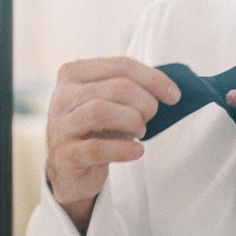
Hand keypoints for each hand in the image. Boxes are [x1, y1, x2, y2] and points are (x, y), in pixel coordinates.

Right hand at [45, 57, 178, 233]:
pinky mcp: (65, 155)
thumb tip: (168, 89)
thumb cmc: (95, 131)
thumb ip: (129, 89)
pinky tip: (137, 151)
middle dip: (145, 101)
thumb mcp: (108, 103)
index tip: (174, 95)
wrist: (70, 170)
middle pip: (116, 87)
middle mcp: (62, 96)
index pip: (120, 65)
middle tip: (151, 116)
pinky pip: (97, 148)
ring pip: (101, 111)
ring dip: (132, 121)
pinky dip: (124, 149)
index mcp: (73, 73)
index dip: (153, 79)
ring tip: (140, 132)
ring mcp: (61, 126)